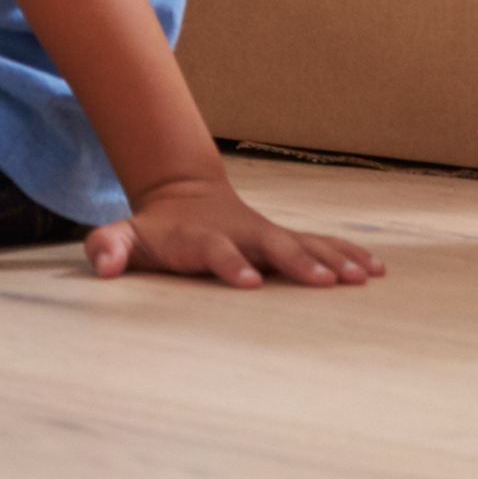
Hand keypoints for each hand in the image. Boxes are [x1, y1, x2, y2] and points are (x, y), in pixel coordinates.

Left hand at [86, 176, 386, 290]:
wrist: (184, 196)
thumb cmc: (156, 231)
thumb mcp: (125, 237)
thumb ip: (108, 247)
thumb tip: (100, 267)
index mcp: (204, 238)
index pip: (217, 251)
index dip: (231, 264)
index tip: (249, 282)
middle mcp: (243, 233)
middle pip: (274, 246)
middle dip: (300, 262)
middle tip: (328, 282)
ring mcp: (267, 234)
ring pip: (305, 243)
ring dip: (335, 258)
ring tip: (365, 276)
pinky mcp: (286, 239)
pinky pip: (322, 244)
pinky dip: (348, 254)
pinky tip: (376, 269)